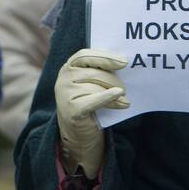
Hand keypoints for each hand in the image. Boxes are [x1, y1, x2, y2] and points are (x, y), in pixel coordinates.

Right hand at [54, 49, 129, 179]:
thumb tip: (123, 62)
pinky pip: (95, 100)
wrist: (78, 133)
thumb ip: (99, 71)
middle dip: (113, 80)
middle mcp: (63, 79)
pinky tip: (122, 101)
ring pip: (96, 87)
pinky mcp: (72, 110)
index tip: (124, 62)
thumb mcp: (90, 83)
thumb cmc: (88, 104)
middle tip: (125, 89)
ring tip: (125, 101)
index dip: (105, 57)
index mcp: (68, 68)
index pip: (85, 55)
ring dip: (116, 94)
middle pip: (94, 73)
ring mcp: (65, 94)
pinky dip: (110, 99)